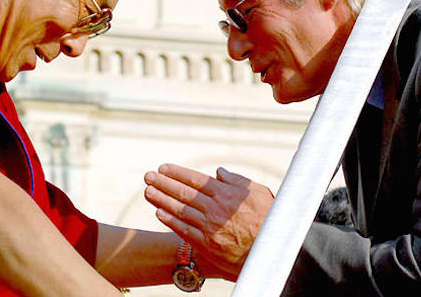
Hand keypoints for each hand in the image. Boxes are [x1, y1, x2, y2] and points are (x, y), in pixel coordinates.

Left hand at [144, 164, 272, 279]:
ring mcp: (209, 227)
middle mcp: (215, 208)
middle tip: (148, 176)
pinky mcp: (207, 245)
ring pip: (180, 210)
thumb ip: (236, 181)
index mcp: (226, 194)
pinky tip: (159, 212)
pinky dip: (170, 220)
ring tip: (147, 191)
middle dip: (163, 183)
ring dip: (161, 199)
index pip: (196, 179)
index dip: (177, 173)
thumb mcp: (258, 193)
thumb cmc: (270, 219)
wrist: (273, 252)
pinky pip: (183, 230)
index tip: (163, 168)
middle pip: (183, 192)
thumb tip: (218, 172)